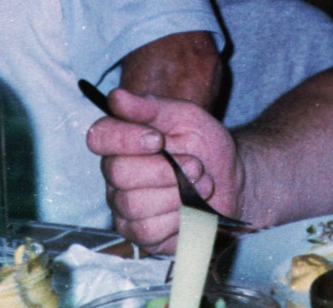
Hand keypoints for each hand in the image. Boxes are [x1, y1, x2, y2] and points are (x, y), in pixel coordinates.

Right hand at [86, 86, 241, 252]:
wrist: (233, 182)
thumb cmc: (205, 146)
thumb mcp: (186, 117)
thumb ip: (151, 107)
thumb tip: (116, 97)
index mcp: (121, 141)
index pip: (99, 137)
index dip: (125, 139)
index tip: (159, 139)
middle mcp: (115, 174)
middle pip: (119, 173)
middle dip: (165, 170)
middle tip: (195, 166)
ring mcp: (124, 207)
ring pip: (135, 204)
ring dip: (177, 194)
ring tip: (200, 186)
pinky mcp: (139, 234)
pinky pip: (148, 230)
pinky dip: (177, 218)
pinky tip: (191, 209)